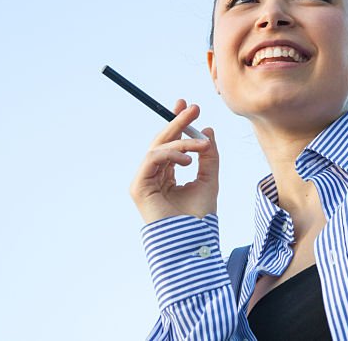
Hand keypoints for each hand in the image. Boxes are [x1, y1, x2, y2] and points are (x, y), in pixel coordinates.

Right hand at [129, 99, 218, 223]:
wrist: (192, 241)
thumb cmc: (199, 217)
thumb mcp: (209, 179)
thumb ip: (209, 156)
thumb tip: (208, 130)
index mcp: (168, 175)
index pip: (170, 144)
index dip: (177, 123)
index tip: (190, 107)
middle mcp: (154, 176)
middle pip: (161, 141)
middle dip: (177, 122)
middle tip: (192, 107)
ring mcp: (144, 181)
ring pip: (158, 148)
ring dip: (181, 141)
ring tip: (201, 146)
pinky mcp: (138, 187)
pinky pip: (152, 159)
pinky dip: (170, 154)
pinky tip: (187, 160)